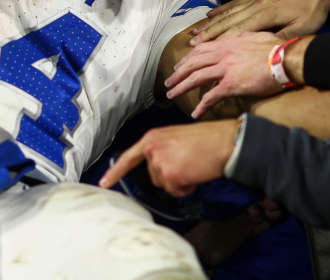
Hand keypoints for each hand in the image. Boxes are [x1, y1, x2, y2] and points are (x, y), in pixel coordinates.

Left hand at [98, 119, 238, 196]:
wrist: (226, 141)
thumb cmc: (207, 140)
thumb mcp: (176, 139)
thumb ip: (162, 151)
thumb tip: (160, 169)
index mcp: (151, 138)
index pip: (128, 157)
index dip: (115, 172)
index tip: (103, 183)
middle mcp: (151, 148)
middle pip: (154, 176)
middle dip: (171, 176)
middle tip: (189, 163)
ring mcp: (159, 161)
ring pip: (166, 185)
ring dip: (181, 182)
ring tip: (194, 167)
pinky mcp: (171, 174)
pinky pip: (178, 191)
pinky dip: (189, 188)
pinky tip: (197, 174)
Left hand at [165, 31, 288, 116]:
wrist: (286, 59)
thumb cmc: (277, 48)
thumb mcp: (258, 36)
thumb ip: (246, 36)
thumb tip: (244, 36)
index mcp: (227, 44)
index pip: (200, 51)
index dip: (187, 59)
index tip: (179, 65)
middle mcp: (222, 55)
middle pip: (193, 64)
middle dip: (178, 74)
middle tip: (168, 82)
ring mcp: (225, 70)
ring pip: (196, 78)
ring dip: (181, 87)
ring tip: (171, 95)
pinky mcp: (232, 85)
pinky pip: (212, 96)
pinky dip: (202, 105)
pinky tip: (195, 112)